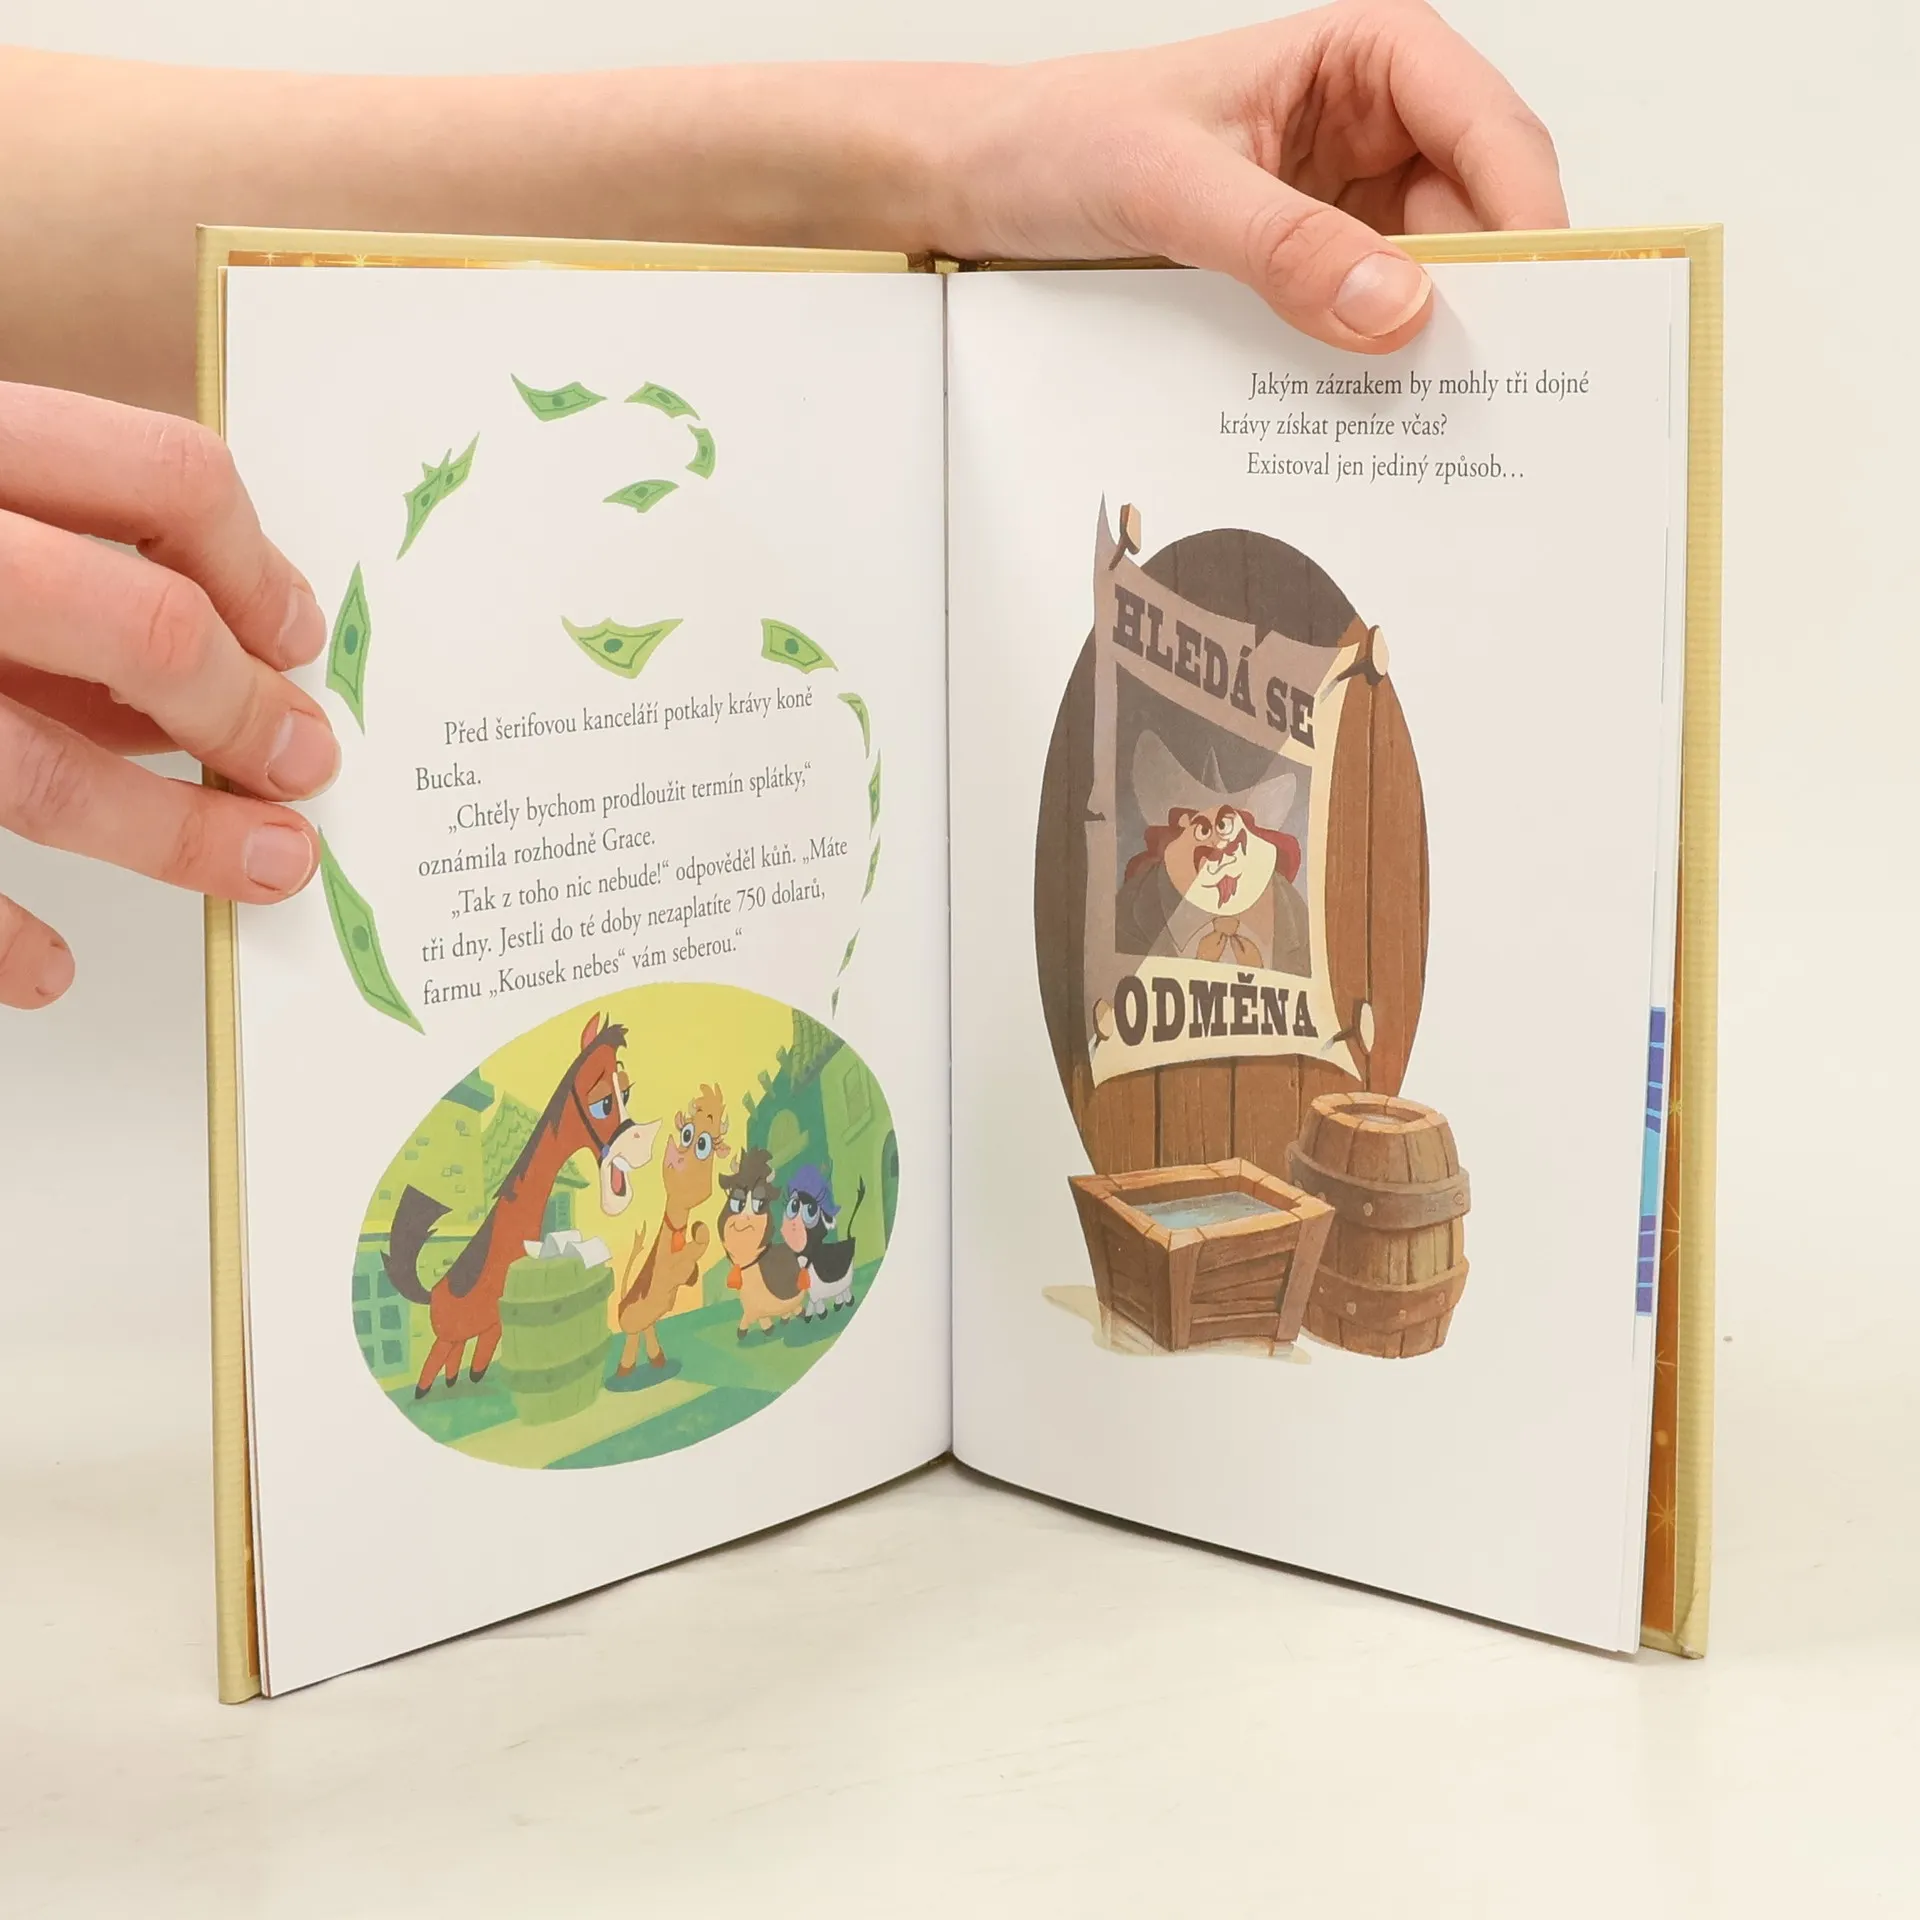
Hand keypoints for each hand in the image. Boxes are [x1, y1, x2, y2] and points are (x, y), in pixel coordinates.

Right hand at [0, 382, 336, 1009]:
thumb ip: (58, 551)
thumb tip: (235, 643)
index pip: (166, 477)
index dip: (260, 568)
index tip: (298, 638)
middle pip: (140, 627)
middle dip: (244, 713)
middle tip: (301, 764)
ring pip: (37, 768)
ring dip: (172, 834)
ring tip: (256, 866)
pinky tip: (43, 969)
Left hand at [938, 0, 1565, 351]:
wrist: (987, 180)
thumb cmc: (1065, 138)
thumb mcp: (1172, 188)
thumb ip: (1283, 247)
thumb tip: (1395, 307)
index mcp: (1367, 57)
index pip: (1491, 133)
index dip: (1528, 222)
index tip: (1538, 313)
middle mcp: (1373, 123)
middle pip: (1479, 213)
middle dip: (1489, 298)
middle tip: (1495, 393)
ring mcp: (1345, 200)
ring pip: (1432, 276)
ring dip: (1433, 342)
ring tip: (1433, 417)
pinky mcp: (1309, 264)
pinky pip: (1367, 316)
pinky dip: (1375, 362)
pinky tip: (1370, 410)